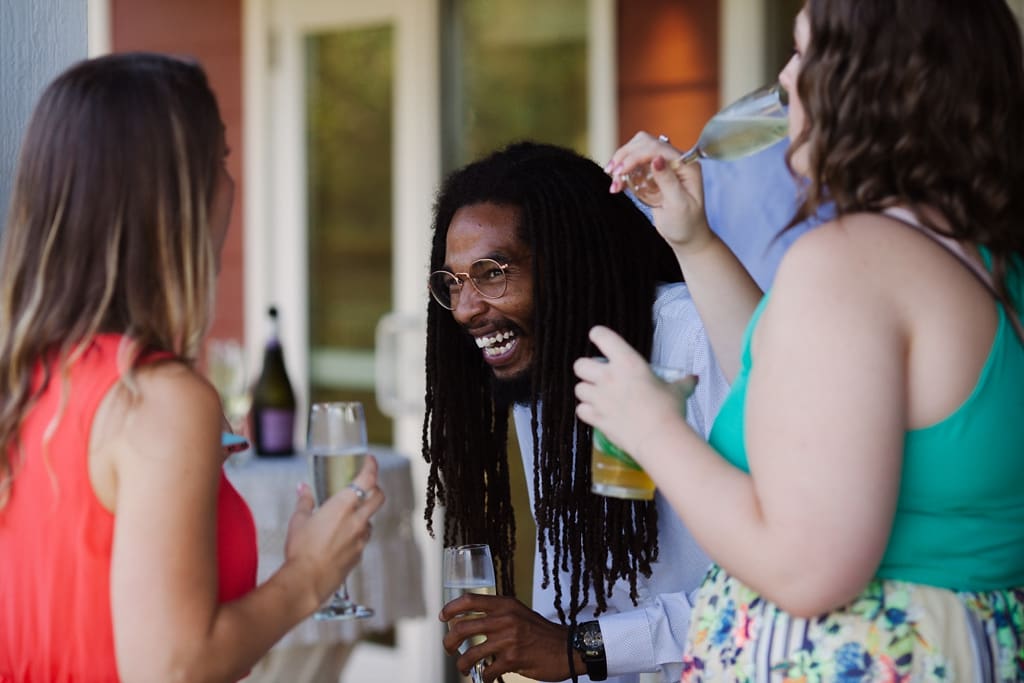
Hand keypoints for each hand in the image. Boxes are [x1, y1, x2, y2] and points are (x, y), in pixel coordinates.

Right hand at [283, 456, 384, 602]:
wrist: (306, 581)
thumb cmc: (300, 550)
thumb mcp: (298, 521)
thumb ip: (305, 501)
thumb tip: (303, 488)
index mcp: (343, 506)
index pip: (367, 479)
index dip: (371, 466)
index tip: (370, 460)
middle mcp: (357, 520)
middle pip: (378, 497)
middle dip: (375, 488)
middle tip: (366, 486)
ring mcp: (360, 539)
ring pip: (370, 520)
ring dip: (363, 515)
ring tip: (346, 518)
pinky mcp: (359, 555)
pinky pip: (362, 539)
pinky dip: (356, 535)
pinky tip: (341, 539)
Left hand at [440, 593, 576, 681]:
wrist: (568, 648)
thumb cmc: (542, 633)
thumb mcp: (519, 614)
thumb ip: (498, 614)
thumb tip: (471, 623)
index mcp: (505, 605)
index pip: (469, 600)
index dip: (451, 608)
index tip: (442, 618)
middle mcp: (505, 619)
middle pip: (462, 628)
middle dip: (449, 642)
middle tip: (449, 649)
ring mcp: (508, 639)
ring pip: (470, 653)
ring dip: (462, 663)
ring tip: (464, 667)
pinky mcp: (513, 659)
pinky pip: (486, 671)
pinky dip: (483, 677)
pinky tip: (486, 677)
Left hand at [574, 326, 695, 463]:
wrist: (659, 438)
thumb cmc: (668, 410)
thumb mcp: (677, 391)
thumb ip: (681, 383)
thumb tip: (693, 379)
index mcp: (627, 362)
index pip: (602, 336)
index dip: (599, 335)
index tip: (599, 338)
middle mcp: (608, 377)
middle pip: (580, 364)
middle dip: (586, 368)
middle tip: (598, 374)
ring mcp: (599, 398)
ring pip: (578, 388)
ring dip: (586, 390)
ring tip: (598, 395)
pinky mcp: (597, 418)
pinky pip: (581, 410)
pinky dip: (586, 411)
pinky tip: (597, 412)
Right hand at [605, 131, 712, 252]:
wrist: (686, 237)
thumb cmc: (686, 223)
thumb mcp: (678, 204)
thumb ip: (668, 181)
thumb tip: (657, 159)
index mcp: (686, 164)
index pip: (657, 148)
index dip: (636, 155)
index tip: (621, 171)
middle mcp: (674, 161)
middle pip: (645, 143)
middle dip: (626, 156)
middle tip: (613, 173)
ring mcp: (662, 167)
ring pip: (636, 152)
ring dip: (621, 163)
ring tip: (614, 183)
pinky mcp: (651, 176)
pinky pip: (633, 167)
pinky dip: (623, 174)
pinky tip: (617, 186)